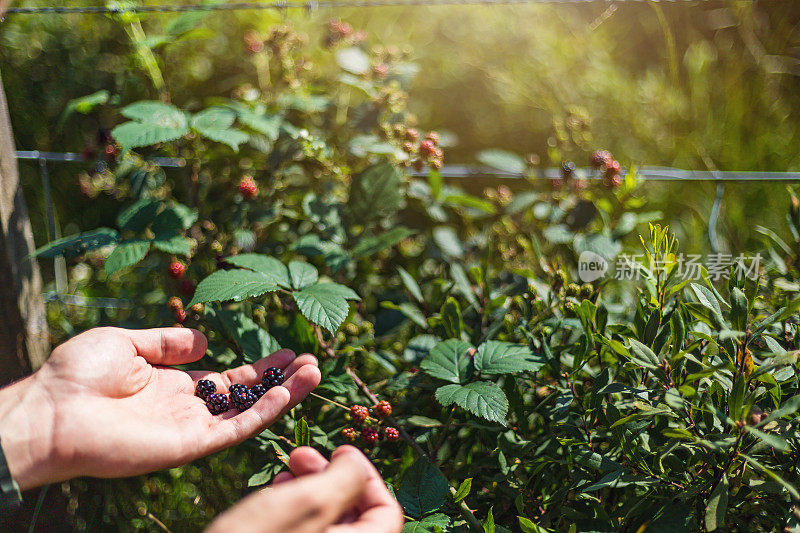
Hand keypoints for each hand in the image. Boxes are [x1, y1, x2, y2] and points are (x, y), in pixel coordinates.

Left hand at [0, 327, 319, 489]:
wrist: (52, 411)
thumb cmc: (78, 374)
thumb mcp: (127, 342)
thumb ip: (168, 343)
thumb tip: (204, 340)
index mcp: (173, 384)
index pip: (229, 378)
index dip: (259, 368)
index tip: (288, 353)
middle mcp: (188, 408)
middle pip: (247, 395)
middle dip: (281, 380)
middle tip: (312, 362)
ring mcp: (191, 428)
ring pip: (249, 413)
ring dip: (283, 395)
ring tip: (314, 372)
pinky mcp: (189, 445)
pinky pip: (235, 429)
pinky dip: (263, 414)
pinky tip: (286, 393)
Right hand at [207, 445, 403, 532]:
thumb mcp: (306, 503)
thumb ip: (343, 479)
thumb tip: (354, 463)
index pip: (387, 513)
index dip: (368, 477)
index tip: (339, 452)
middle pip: (356, 516)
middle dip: (331, 477)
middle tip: (301, 455)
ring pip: (327, 523)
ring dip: (310, 489)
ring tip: (284, 472)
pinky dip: (295, 511)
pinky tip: (274, 494)